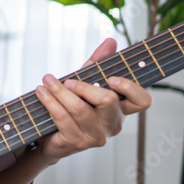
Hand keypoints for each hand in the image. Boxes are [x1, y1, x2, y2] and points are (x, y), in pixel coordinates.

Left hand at [33, 38, 151, 163]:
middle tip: (67, 80)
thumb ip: (99, 62)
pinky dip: (50, 102)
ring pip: (79, 108)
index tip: (111, 77)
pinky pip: (63, 118)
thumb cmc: (74, 105)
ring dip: (59, 91)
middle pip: (107, 100)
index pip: (142, 101)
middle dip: (83, 86)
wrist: (51, 134)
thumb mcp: (86, 81)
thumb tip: (111, 41)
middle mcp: (113, 124)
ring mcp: (97, 136)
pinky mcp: (77, 142)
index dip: (130, 88)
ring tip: (46, 81)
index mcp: (121, 109)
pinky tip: (41, 92)